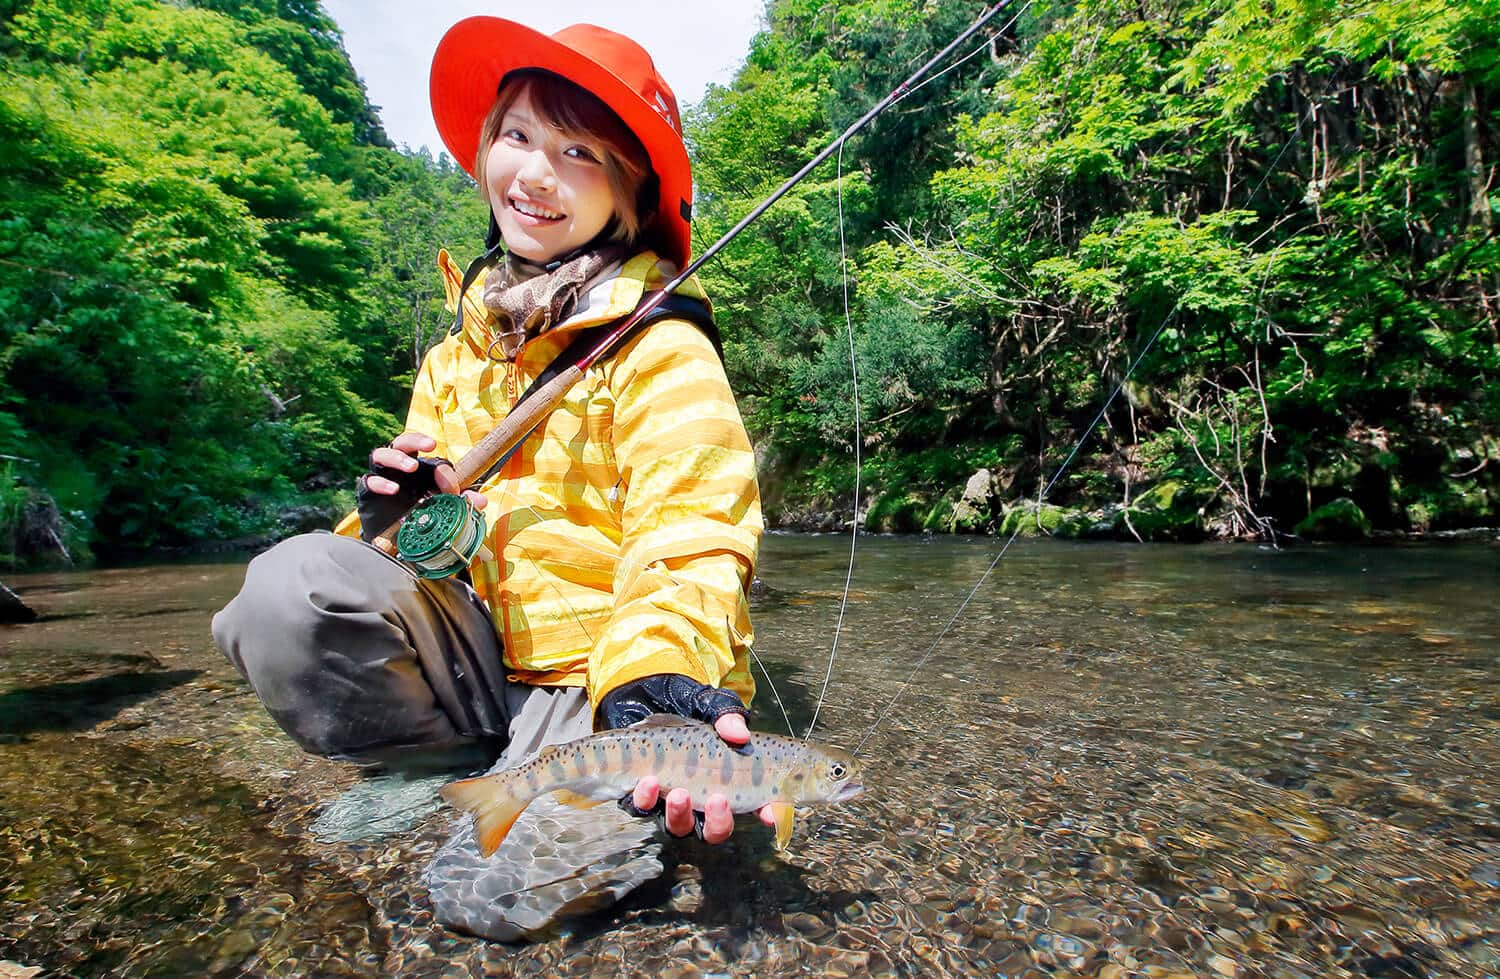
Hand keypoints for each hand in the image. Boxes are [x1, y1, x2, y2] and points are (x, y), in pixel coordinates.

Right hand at [356, 432, 485, 542]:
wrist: (395, 542)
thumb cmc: (419, 517)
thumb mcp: (442, 508)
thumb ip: (460, 502)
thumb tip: (481, 500)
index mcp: (419, 469)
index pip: (430, 458)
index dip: (442, 470)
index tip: (451, 487)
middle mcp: (398, 468)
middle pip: (402, 442)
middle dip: (415, 440)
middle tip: (430, 444)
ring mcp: (382, 477)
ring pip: (380, 455)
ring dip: (396, 457)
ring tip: (412, 467)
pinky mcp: (368, 493)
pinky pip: (368, 482)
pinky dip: (380, 483)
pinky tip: (393, 490)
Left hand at [598, 676, 771, 843]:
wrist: (643, 693)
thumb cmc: (685, 701)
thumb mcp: (710, 702)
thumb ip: (727, 715)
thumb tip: (739, 733)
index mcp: (728, 778)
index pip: (755, 804)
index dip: (767, 813)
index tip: (770, 813)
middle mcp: (702, 795)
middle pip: (715, 828)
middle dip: (718, 822)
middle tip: (717, 800)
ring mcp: (672, 799)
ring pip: (679, 825)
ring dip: (680, 814)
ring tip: (678, 793)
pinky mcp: (642, 794)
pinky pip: (644, 809)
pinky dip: (646, 799)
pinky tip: (647, 781)